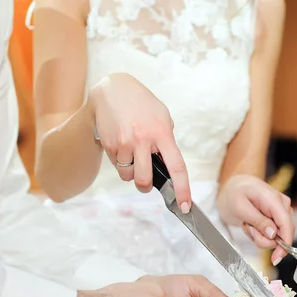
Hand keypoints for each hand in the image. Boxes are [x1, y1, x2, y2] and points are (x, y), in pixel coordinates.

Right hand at [89, 73, 191, 211]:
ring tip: (131, 153)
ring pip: (128, 175)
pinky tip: (121, 144)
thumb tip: (168, 163)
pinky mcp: (110, 145)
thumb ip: (166, 139)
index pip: (177, 167)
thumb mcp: (162, 116)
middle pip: (145, 180)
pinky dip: (120, 161)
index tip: (185, 206)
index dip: (183, 189)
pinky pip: (117, 165)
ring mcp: (125, 143)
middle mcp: (143, 140)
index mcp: (162, 133)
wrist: (112, 90)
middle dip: (145, 187)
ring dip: (131, 171)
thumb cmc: (142, 104)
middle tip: (146, 183)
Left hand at [217, 175, 293, 265]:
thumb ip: (258, 220)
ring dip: (258, 235)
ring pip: (275, 237)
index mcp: (274, 200)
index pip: (286, 225)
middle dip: (263, 238)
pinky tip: (251, 223)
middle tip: (247, 228)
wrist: (234, 187)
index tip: (276, 259)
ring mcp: (281, 212)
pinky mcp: (277, 218)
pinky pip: (271, 234)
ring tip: (247, 223)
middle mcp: (282, 206)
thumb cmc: (235, 194)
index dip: (284, 243)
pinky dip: (259, 233)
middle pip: (282, 234)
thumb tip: (274, 235)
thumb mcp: (240, 207)